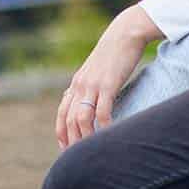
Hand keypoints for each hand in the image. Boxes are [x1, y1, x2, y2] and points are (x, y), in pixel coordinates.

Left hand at [55, 5, 161, 147]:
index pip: (62, 113)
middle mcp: (80, 85)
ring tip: (92, 149)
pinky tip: (109, 134)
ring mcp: (92, 85)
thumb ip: (91, 84)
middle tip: (79, 156)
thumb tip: (90, 99)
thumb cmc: (116, 51)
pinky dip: (103, 126)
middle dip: (72, 140)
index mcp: (77, 83)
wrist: (127, 32)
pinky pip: (102, 111)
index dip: (62, 132)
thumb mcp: (98, 69)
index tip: (66, 148)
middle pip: (68, 119)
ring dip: (85, 137)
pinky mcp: (108, 84)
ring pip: (81, 118)